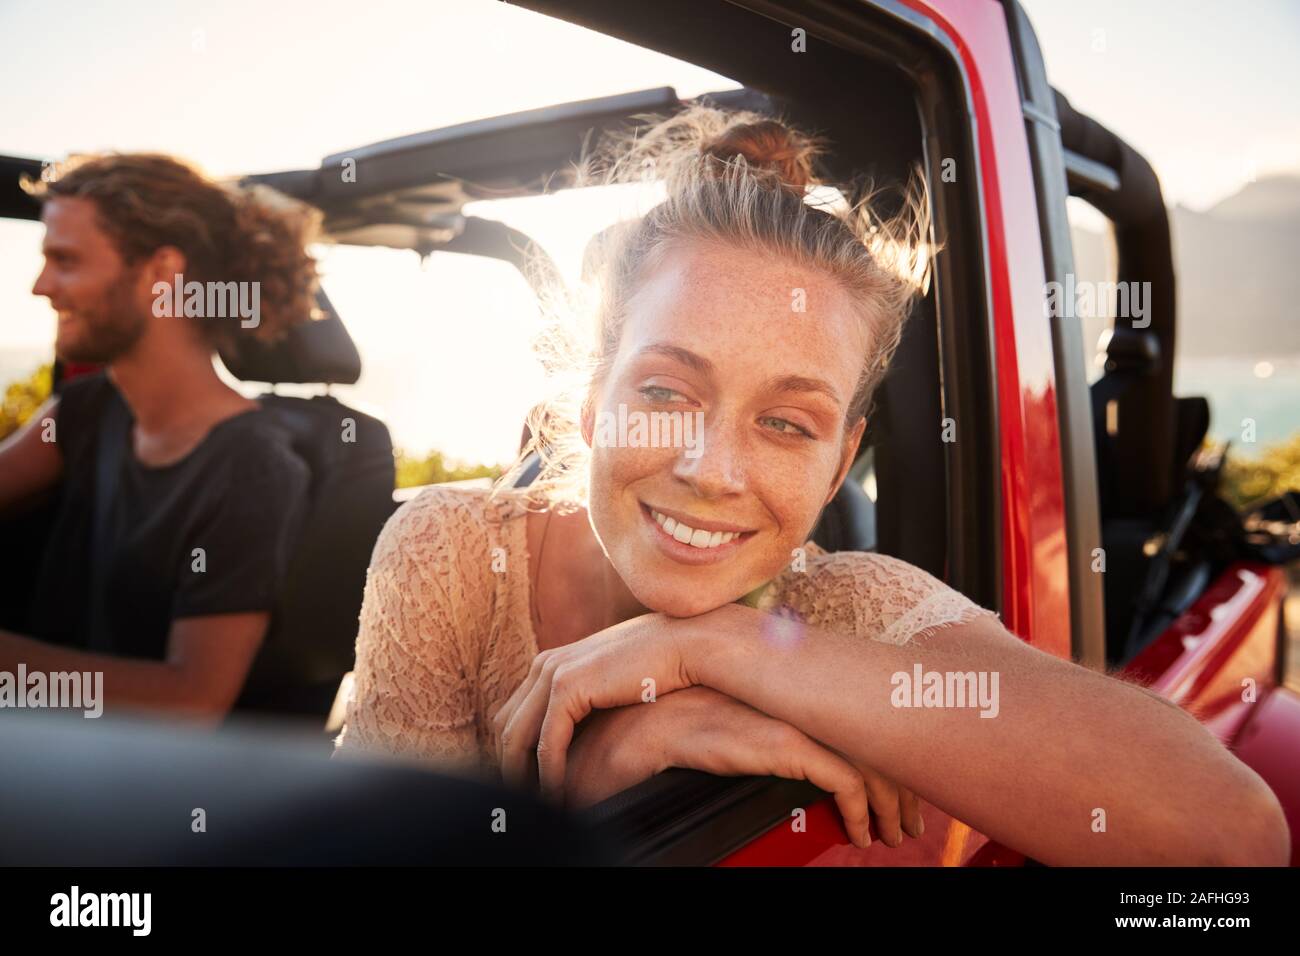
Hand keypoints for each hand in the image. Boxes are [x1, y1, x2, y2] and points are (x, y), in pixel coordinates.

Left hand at [492, 610, 706, 795]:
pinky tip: (555, 794)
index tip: (522, 783)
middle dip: (508, 766)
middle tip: (519, 801)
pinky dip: (547, 772)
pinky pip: (546, 742)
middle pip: (506, 725)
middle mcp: (545, 664)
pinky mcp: (568, 687)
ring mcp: (553, 672)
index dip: (512, 753)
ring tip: (533, 805)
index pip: (513, 714)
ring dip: (522, 775)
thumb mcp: (610, 683)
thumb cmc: (657, 668)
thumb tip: (585, 735)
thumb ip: (590, 700)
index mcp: (552, 662)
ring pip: (517, 736)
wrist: (683, 645)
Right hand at [563, 685, 917, 848]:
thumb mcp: (743, 727)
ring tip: (893, 833)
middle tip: (910, 819)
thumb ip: (778, 735)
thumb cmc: (686, 729)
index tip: (898, 789)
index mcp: (798, 687)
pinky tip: (860, 831)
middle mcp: (805, 697)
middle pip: (877, 739)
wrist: (647, 725)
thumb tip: (810, 758)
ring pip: (869, 762)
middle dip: (902, 785)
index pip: (863, 717)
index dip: (888, 754)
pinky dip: (860, 812)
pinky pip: (844, 782)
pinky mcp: (786, 745)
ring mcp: (798, 719)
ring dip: (889, 804)